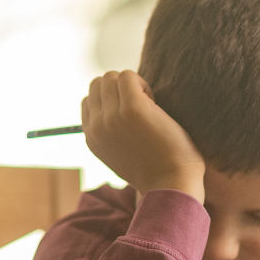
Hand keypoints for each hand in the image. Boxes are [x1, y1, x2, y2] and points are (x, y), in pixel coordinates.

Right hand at [82, 70, 204, 201]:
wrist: (171, 184)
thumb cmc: (155, 170)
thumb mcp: (120, 155)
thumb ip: (110, 133)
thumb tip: (114, 107)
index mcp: (91, 138)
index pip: (88, 101)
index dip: (110, 100)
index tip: (130, 115)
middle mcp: (97, 127)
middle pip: (97, 84)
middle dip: (118, 89)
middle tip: (140, 107)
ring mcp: (112, 117)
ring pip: (110, 77)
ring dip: (131, 85)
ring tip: (148, 104)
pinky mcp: (132, 108)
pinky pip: (128, 75)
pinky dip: (142, 83)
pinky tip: (154, 102)